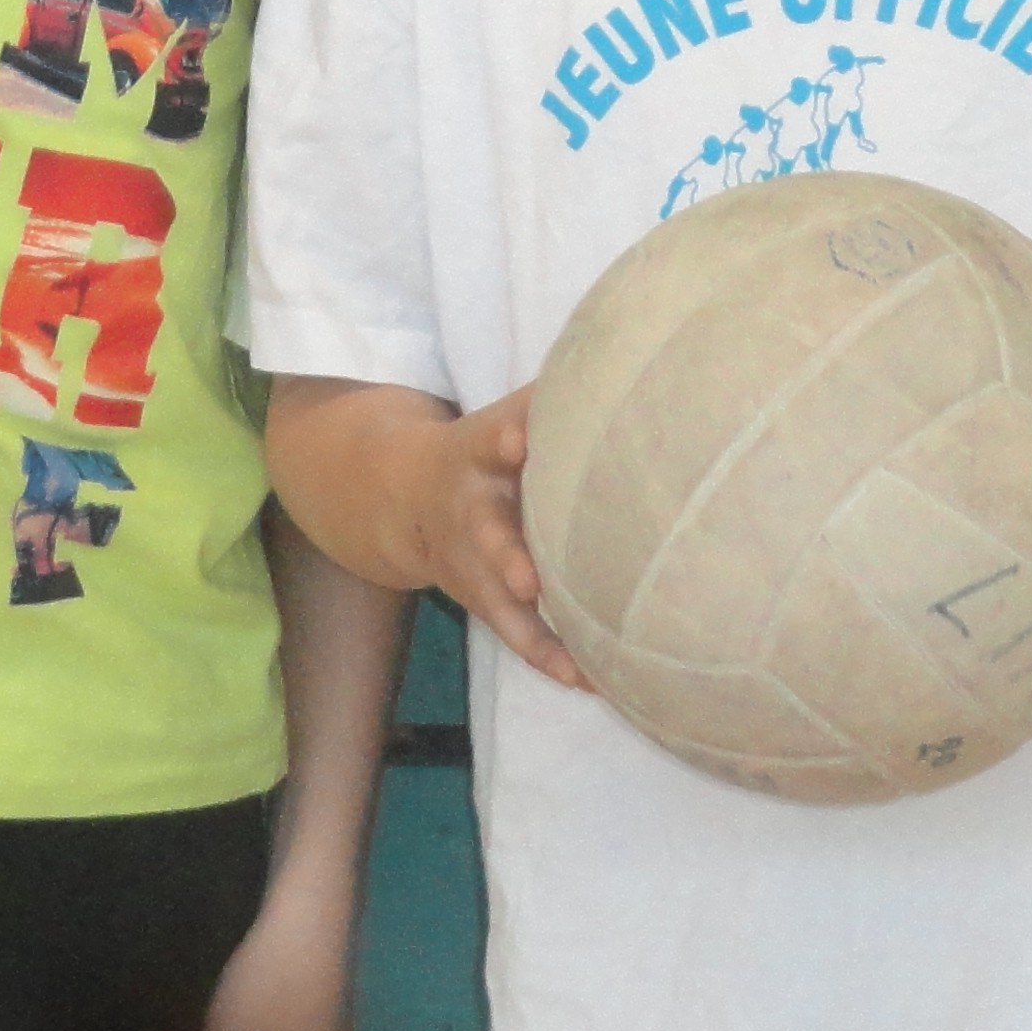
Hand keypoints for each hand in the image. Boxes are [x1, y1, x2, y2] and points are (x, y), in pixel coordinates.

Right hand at [396, 386, 585, 691]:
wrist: (407, 498)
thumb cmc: (486, 449)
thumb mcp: (502, 415)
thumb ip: (546, 397)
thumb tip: (624, 348)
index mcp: (477, 454)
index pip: (486, 440)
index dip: (502, 439)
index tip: (518, 441)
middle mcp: (471, 513)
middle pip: (487, 537)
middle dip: (506, 557)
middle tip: (529, 578)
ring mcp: (475, 564)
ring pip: (498, 602)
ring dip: (532, 629)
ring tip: (574, 664)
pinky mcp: (485, 600)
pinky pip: (518, 636)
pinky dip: (552, 659)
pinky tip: (591, 682)